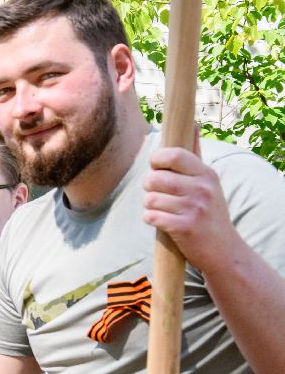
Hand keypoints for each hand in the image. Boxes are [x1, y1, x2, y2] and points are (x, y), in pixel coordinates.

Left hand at [143, 144, 236, 272]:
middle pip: (154, 178)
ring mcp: (194, 208)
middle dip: (149, 187)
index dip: (157, 160)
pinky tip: (164, 222)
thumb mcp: (208, 181)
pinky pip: (151, 217)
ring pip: (150, 198)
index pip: (173, 155)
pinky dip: (152, 220)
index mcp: (206, 173)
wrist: (223, 249)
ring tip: (165, 210)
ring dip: (150, 206)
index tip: (157, 168)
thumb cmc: (208, 211)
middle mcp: (202, 188)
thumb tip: (192, 124)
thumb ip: (195, 154)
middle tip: (159, 194)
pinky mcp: (185, 227)